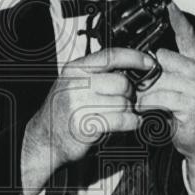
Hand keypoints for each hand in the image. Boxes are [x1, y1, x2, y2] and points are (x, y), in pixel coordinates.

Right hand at [21, 48, 153, 194]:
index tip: (150, 62)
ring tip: (120, 114)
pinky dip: (131, 122)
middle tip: (126, 100)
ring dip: (129, 111)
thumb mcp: (74, 84)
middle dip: (130, 93)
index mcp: (75, 69)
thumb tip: (131, 67)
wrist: (44, 138)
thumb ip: (98, 74)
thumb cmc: (63, 111)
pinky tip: (128, 123)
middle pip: (121, 82)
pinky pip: (122, 120)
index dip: (134, 57)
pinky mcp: (87, 125)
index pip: (111, 56)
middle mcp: (76, 84)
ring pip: (123, 103)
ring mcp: (80, 105)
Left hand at [134, 3, 194, 188]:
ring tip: (146, 103)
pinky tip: (148, 111)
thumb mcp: (178, 85)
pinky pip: (159, 97)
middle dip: (147, 75)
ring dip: (145, 93)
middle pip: (161, 59)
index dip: (178, 19)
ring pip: (158, 79)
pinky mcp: (191, 102)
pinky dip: (148, 105)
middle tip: (145, 89)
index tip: (170, 5)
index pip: (188, 35)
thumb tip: (145, 61)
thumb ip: (167, 69)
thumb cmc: (187, 111)